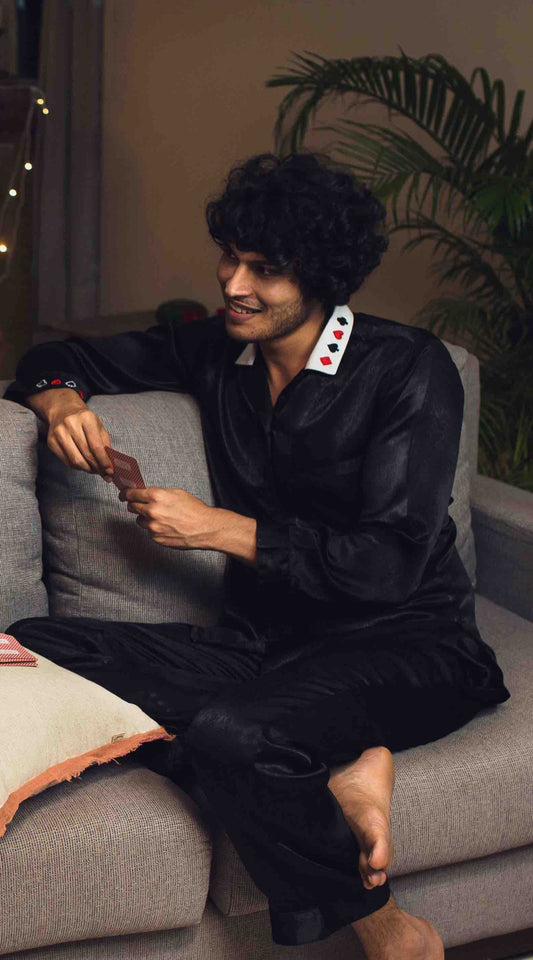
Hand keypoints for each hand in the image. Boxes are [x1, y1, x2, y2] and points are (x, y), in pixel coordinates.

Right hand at [43, 394, 113, 480]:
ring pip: (75, 460)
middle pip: (86, 454)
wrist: (63, 411)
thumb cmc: (84, 420)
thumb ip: (105, 445)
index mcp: (86, 418)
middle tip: (104, 473)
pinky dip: (77, 467)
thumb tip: (109, 466)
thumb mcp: (98, 427)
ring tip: (94, 470)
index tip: (110, 471)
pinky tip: (84, 465)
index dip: (104, 461)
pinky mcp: (51, 442)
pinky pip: (66, 461)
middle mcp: (71, 424)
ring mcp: (59, 433)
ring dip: (87, 469)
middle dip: (97, 467)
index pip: (96, 446)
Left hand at [119, 486, 257, 563]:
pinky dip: (154, 529)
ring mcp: (153, 526)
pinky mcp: (156, 538)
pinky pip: (149, 532)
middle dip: (134, 505)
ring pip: (140, 520)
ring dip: (146, 518)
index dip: (126, 493)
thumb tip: (145, 493)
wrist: (205, 528)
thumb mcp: (176, 493)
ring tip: (161, 517)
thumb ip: (158, 493)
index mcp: (156, 496)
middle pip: (132, 507)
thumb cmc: (194, 510)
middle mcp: (152, 511)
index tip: (124, 494)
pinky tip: (167, 526)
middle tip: (139, 504)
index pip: (132, 494)